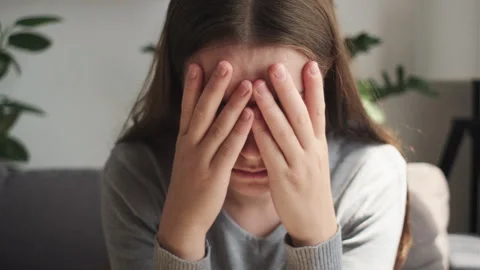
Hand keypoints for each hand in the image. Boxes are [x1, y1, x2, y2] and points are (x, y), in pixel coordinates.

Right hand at [158, 61, 253, 259]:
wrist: (182, 218)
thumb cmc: (189, 187)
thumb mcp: (188, 158)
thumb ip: (196, 139)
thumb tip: (206, 120)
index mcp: (184, 141)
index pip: (187, 108)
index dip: (192, 86)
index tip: (197, 63)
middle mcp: (190, 145)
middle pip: (202, 110)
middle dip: (214, 86)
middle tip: (225, 63)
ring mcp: (201, 158)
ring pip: (218, 126)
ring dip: (233, 103)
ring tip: (248, 83)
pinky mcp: (215, 173)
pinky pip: (229, 148)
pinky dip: (240, 130)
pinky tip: (251, 115)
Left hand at [251, 61, 336, 245]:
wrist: (315, 222)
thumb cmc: (311, 187)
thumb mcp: (315, 159)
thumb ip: (308, 137)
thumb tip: (301, 113)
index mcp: (319, 144)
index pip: (319, 110)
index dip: (316, 87)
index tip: (310, 63)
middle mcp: (311, 150)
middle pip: (301, 115)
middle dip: (288, 89)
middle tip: (275, 66)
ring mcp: (298, 164)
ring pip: (284, 130)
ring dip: (270, 106)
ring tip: (257, 85)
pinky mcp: (283, 178)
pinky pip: (270, 153)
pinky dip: (260, 134)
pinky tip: (249, 119)